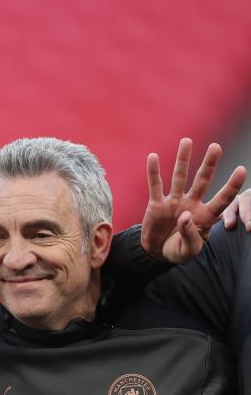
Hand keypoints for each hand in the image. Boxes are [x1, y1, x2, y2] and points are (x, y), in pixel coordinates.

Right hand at [141, 138, 245, 263]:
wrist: (157, 253)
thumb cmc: (178, 251)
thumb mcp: (189, 251)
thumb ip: (190, 235)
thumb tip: (186, 216)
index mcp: (205, 216)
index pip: (222, 199)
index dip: (232, 186)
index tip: (242, 170)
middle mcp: (191, 203)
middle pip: (202, 180)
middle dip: (209, 164)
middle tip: (216, 147)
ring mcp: (174, 202)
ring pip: (179, 177)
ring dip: (183, 160)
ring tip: (186, 141)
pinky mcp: (156, 204)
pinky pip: (155, 185)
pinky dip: (154, 172)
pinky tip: (153, 157)